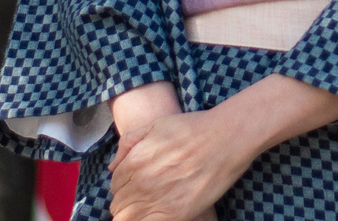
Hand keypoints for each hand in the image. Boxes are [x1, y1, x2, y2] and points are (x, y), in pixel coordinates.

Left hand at [110, 110, 243, 220]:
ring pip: (127, 218)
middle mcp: (142, 182)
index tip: (135, 185)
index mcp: (135, 161)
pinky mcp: (176, 213)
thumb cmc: (193, 128)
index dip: (123, 186)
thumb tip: (112, 166)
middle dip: (126, 202)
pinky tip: (156, 213)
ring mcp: (158, 200)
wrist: (225, 137)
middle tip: (143, 197)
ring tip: (148, 207)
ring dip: (132, 214)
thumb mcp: (155, 125)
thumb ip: (128, 142)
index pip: (114, 184)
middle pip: (118, 204)